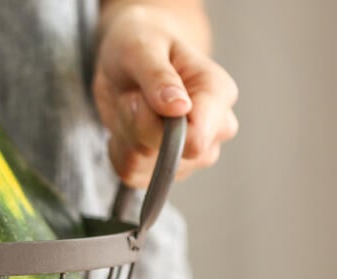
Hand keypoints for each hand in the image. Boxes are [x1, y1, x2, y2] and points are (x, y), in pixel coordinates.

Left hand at [93, 5, 237, 187]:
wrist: (131, 57)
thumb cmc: (141, 45)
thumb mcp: (142, 48)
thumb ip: (159, 78)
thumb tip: (178, 109)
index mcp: (218, 94)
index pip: (197, 139)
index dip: (158, 128)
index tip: (141, 98)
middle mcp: (214, 130)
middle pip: (169, 158)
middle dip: (136, 127)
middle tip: (133, 95)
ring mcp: (193, 155)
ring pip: (144, 167)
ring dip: (125, 135)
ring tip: (132, 105)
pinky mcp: (166, 168)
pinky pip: (131, 174)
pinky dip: (118, 150)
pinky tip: (126, 124)